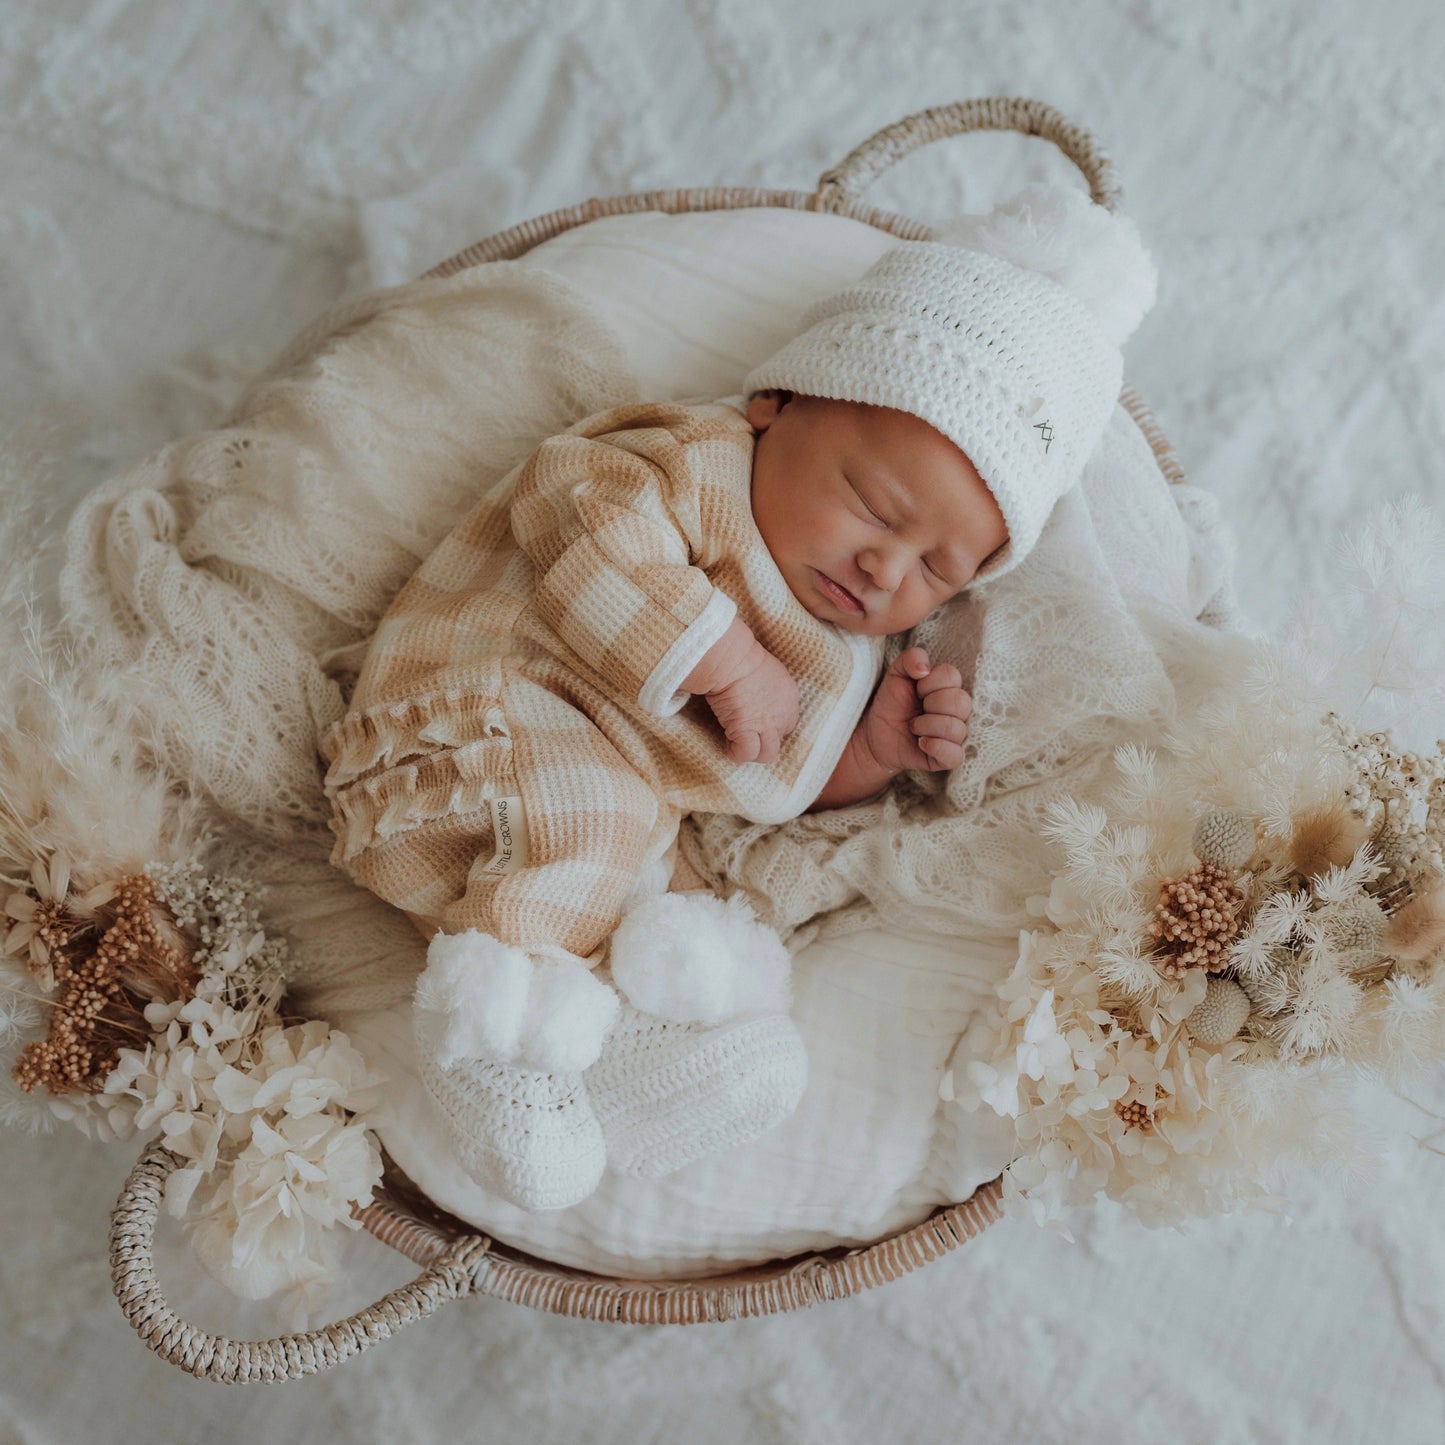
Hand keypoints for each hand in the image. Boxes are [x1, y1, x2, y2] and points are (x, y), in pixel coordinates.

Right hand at [703, 643, 799, 763]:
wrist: (732, 659)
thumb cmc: (742, 657)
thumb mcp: (766, 670)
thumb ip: (767, 686)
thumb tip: (754, 693)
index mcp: (790, 696)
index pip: (787, 722)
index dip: (770, 724)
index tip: (754, 717)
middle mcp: (784, 713)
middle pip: (780, 739)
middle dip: (763, 737)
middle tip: (744, 728)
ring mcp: (768, 725)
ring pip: (768, 754)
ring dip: (752, 751)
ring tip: (736, 740)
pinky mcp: (748, 731)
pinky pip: (746, 754)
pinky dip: (735, 752)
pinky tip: (727, 741)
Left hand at [858, 647, 970, 774]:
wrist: (875, 733)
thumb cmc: (891, 702)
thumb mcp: (895, 674)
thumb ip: (910, 658)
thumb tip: (924, 669)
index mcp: (948, 688)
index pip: (952, 676)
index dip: (929, 682)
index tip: (916, 689)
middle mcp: (957, 711)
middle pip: (961, 702)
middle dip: (931, 704)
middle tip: (915, 709)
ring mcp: (954, 735)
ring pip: (956, 728)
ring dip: (926, 726)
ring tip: (913, 727)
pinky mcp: (948, 757)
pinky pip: (955, 755)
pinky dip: (936, 747)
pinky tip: (920, 743)